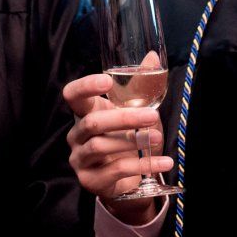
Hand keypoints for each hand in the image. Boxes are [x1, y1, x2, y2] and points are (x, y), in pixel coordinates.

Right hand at [63, 73, 170, 224]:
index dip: (85, 86)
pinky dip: (142, 165)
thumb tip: (152, 57)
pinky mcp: (89, 180)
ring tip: (158, 138)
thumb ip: (141, 87)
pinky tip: (163, 161)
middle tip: (152, 116)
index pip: (72, 94)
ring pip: (101, 146)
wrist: (125, 180)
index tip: (107, 80)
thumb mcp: (134, 112)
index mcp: (84, 113)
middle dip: (125, 118)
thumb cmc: (126, 139)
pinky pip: (115, 170)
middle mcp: (76, 134)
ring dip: (134, 141)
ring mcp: (79, 158)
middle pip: (93, 122)